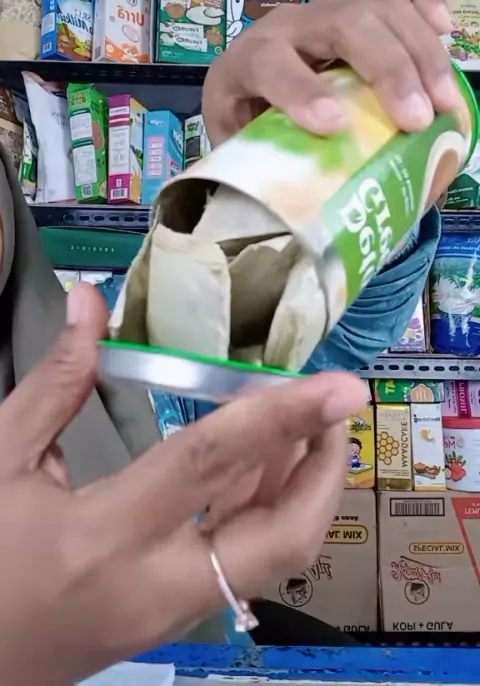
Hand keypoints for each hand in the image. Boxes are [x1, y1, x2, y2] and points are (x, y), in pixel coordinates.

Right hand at [0, 283, 363, 684]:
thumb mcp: (1, 462)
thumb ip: (54, 382)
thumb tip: (89, 304)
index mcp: (104, 537)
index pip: (212, 463)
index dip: (283, 416)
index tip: (342, 386)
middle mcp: (156, 586)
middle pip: (282, 536)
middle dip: (327, 470)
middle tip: (335, 407)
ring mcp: (174, 616)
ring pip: (275, 556)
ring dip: (306, 488)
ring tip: (309, 423)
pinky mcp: (176, 623)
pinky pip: (246, 562)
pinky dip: (268, 511)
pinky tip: (262, 468)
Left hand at [203, 0, 463, 145]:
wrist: (242, 87)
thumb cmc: (241, 124)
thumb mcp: (238, 147)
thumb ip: (260, 165)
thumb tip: (301, 201)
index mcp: (246, 62)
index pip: (270, 64)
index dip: (302, 91)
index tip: (335, 125)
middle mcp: (289, 26)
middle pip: (344, 25)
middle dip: (388, 70)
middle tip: (418, 120)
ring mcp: (326, 11)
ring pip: (380, 9)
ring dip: (421, 53)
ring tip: (445, 102)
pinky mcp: (355, 8)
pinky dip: (424, 2)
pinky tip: (444, 29)